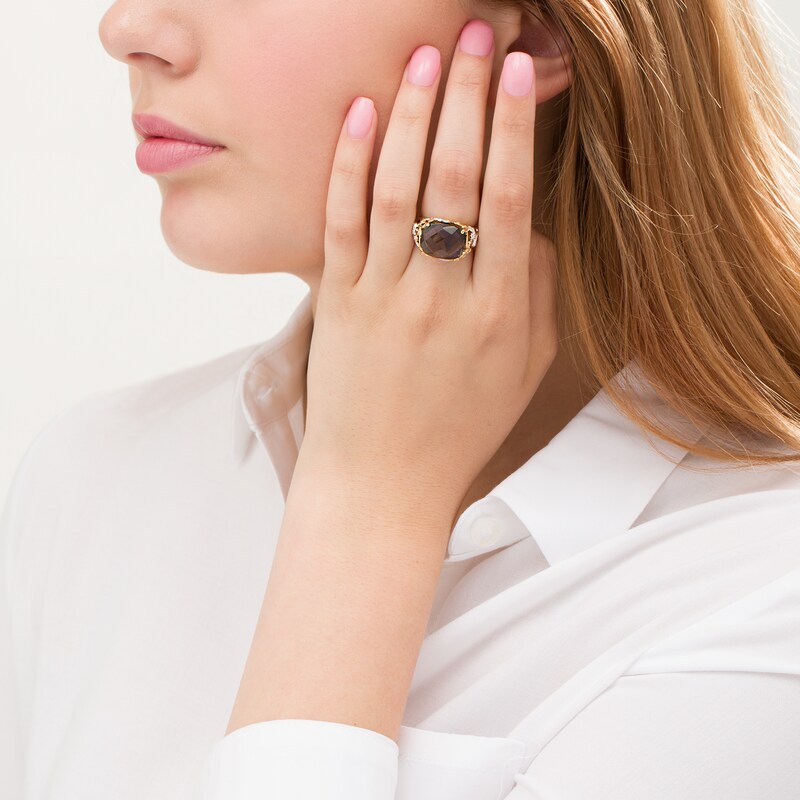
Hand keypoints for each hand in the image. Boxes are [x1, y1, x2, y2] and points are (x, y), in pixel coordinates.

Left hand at [304, 19, 558, 508]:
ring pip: (397, 189)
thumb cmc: (458, 428)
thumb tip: (529, 225)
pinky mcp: (336, 303)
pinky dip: (350, 164)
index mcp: (498, 314)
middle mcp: (442, 298)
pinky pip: (341, 222)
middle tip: (478, 35)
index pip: (509, 200)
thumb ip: (537, 295)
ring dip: (415, 115)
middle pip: (456, 179)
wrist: (383, 482)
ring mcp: (384, 298)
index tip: (522, 72)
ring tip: (429, 56)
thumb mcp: (523, 371)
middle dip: (470, 98)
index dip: (516, 129)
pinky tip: (364, 114)